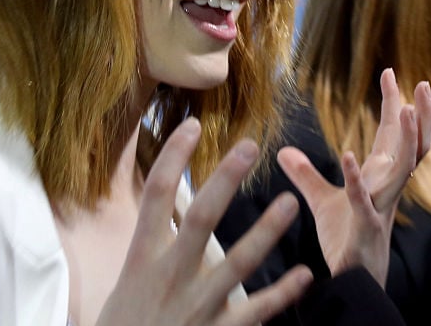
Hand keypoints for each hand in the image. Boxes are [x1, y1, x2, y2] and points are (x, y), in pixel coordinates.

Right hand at [96, 118, 312, 325]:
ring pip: (239, 262)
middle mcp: (170, 276)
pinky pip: (257, 311)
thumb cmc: (124, 324)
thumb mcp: (127, 280)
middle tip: (249, 146)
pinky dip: (283, 293)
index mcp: (142, 257)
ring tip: (291, 201)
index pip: (156, 194)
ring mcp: (197, 306)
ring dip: (268, 230)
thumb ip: (152, 244)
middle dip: (224, 179)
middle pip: (200, 216)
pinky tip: (306, 275)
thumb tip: (167, 206)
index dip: (173, 156)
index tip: (192, 125)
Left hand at [277, 69, 430, 285]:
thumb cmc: (345, 239)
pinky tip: (348, 155)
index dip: (395, 105)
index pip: (393, 136)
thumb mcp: (323, 201)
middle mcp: (387, 188)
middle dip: (420, 116)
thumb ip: (306, 175)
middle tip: (420, 84)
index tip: (390, 74)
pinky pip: (364, 199)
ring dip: (405, 139)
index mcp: (380, 178)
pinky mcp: (364, 226)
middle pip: (412, 147)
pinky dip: (356, 177)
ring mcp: (379, 206)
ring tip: (405, 110)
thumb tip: (283, 151)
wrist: (352, 279)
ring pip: (402, 169)